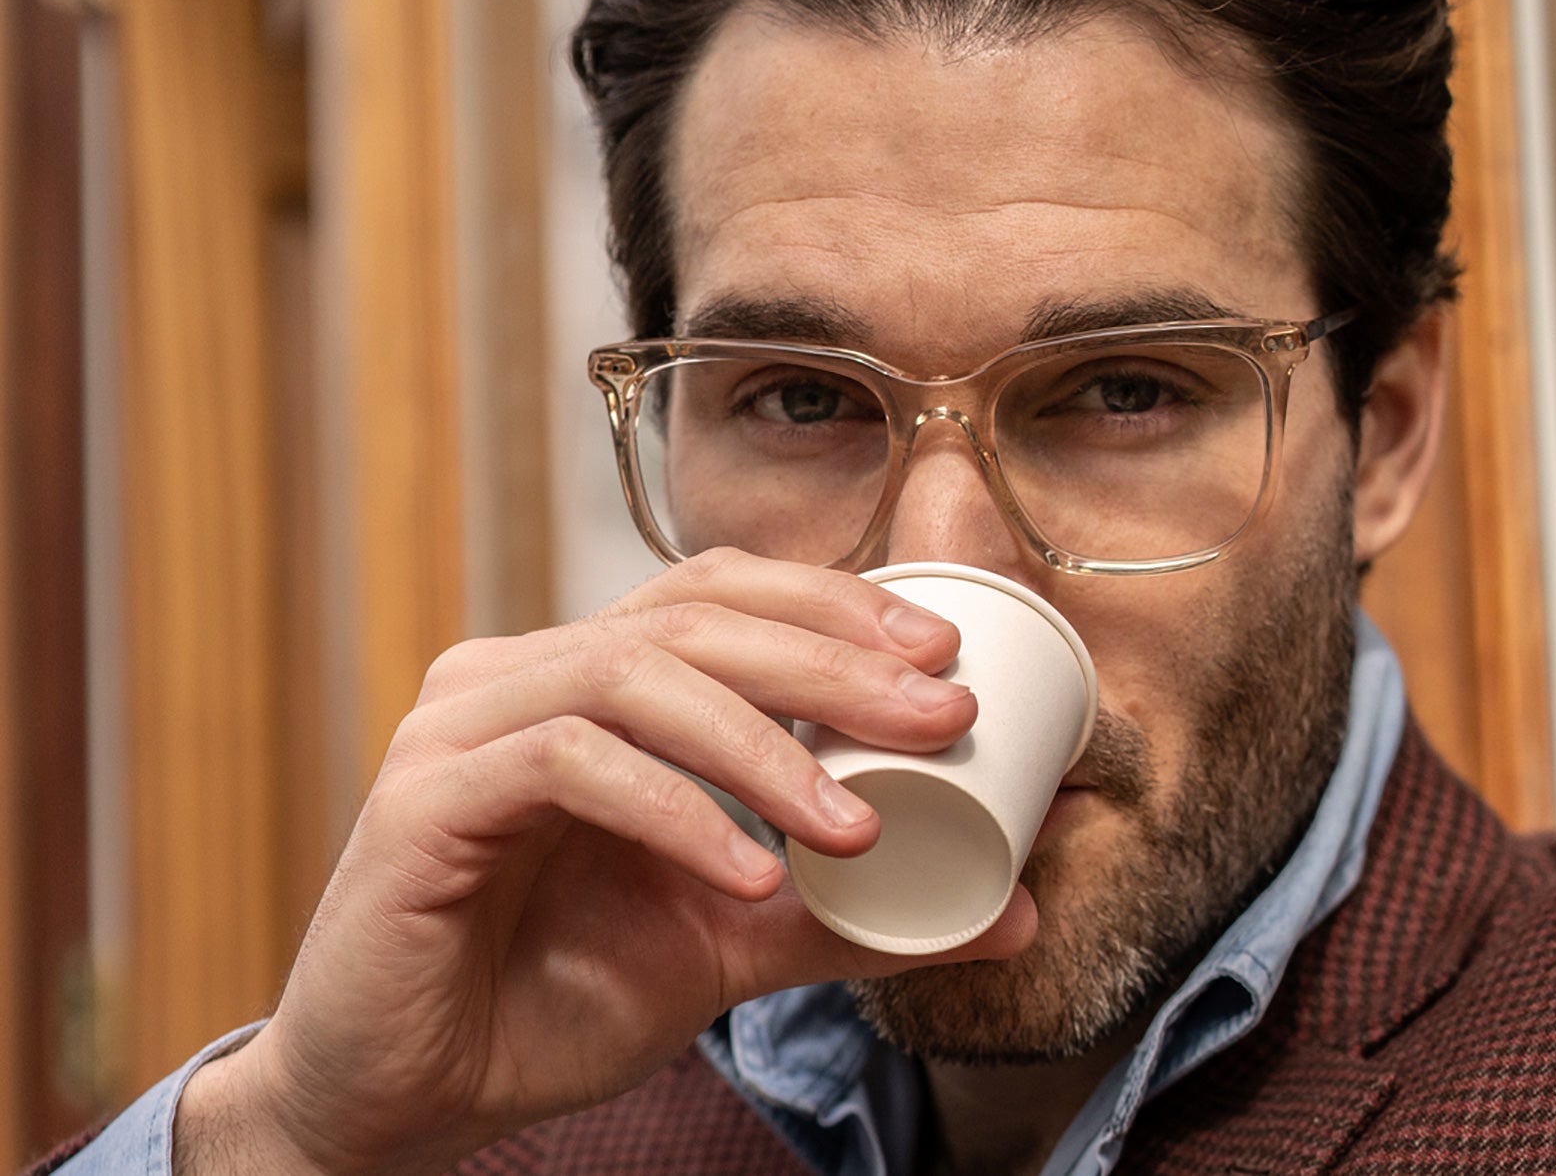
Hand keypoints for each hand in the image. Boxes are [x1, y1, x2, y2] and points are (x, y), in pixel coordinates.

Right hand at [171, 549, 1036, 1174]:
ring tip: (858, 825)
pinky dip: (675, 811)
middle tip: (940, 716)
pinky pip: (569, 763)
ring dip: (765, 743)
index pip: (719, 593)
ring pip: (635, 672)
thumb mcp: (732, 944)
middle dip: (832, 662)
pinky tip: (748, 875)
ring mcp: (464, 725)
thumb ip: (856, 916)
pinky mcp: (426, 797)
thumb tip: (1010, 909)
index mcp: (587, 680)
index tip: (942, 658)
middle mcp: (520, 674)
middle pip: (694, 616)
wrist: (408, 1099)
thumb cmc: (553, 1000)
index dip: (832, 605)